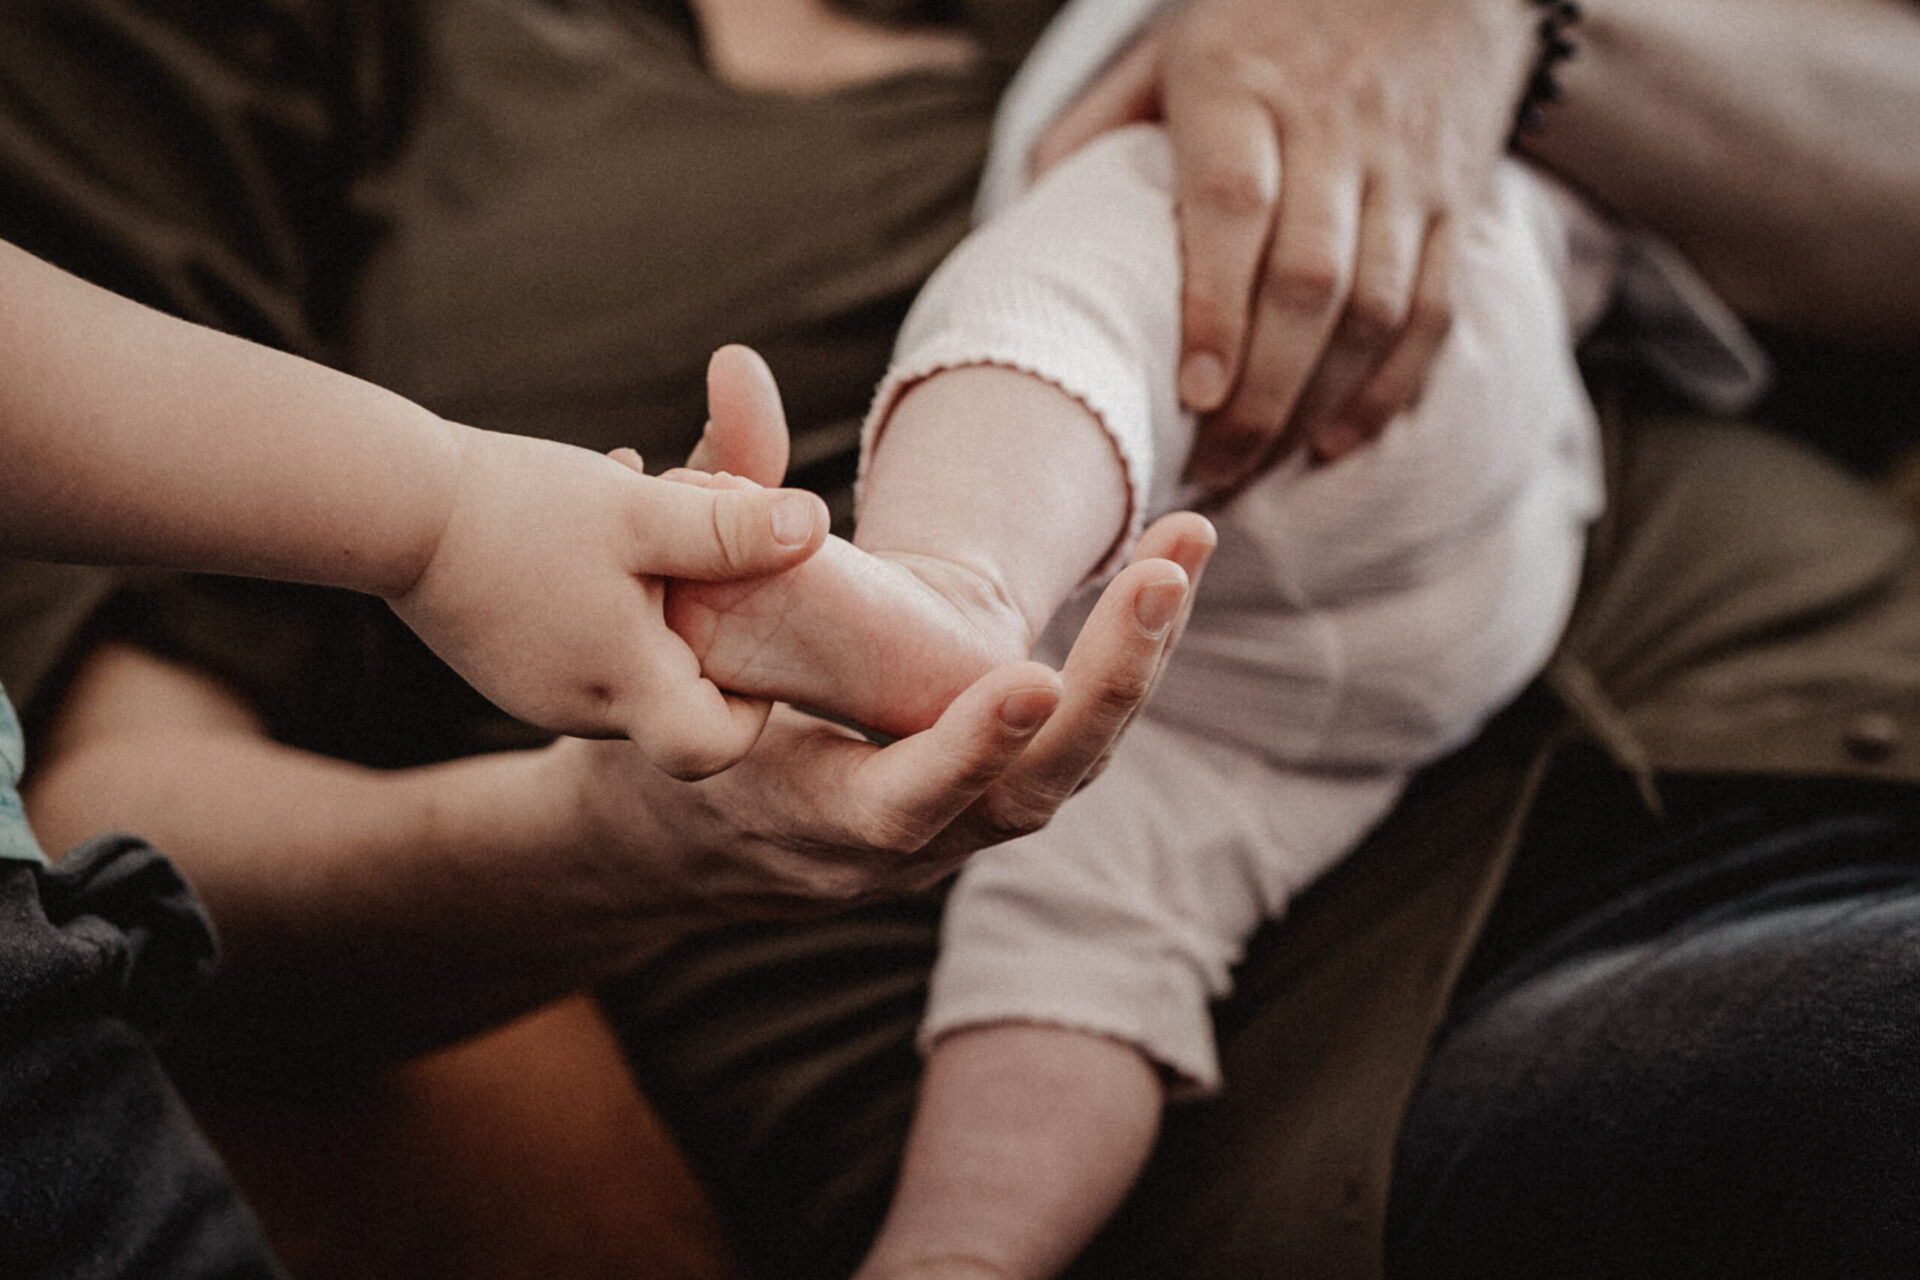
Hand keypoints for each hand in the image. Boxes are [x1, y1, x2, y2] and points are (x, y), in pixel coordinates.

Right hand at [389, 354, 830, 779]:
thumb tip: (816, 526)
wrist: (385, 508)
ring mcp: (537, 691)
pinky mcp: (506, 662)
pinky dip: (608, 591)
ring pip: (631, 662)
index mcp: (624, 688)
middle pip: (678, 702)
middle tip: (701, 549)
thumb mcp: (641, 511)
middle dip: (706, 627)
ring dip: (655, 597)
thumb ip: (732, 529)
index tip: (752, 621)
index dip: (756, 699)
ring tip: (643, 516)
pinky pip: (584, 640)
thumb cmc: (518, 510)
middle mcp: (581, 710)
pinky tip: (596, 519)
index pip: (721, 744)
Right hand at [552, 511, 1216, 922]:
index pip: (904, 803)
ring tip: (1186, 546)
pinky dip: (1126, 664)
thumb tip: (737, 364)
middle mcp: (901, 845)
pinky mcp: (992, 797)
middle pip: (1028, 793)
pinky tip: (1172, 570)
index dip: (969, 750)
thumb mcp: (670, 636)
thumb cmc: (671, 721)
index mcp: (807, 816)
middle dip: (1103, 690)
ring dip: (1135, 661)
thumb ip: (710, 511)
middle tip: (1158, 584)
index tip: (1033, 682)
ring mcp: (956, 830)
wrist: (690, 837)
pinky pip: (1074, 743)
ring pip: (1071, 765)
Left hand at [1035, 0, 1536, 487]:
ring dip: (1318, 405)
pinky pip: (1432, 311)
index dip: (1215, 309)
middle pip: (1309, 281)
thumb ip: (1099, 126)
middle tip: (1213, 466)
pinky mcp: (1454, 202)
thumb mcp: (1173, 45)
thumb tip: (1029, 219)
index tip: (1191, 397)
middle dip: (1262, 393)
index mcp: (1243, 87)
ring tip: (1259, 465)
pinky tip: (1334, 441)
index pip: (1234, 206)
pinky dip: (1388, 389)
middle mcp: (1333, 129)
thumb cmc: (1272, 15)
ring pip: (1376, 309)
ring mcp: (1403, 170)